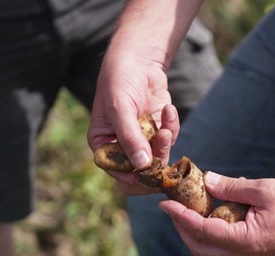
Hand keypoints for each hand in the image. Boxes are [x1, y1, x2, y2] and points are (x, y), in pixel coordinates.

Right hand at [88, 44, 179, 194]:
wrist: (139, 58)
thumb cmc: (120, 80)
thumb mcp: (121, 108)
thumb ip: (130, 138)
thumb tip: (142, 167)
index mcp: (103, 143)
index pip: (117, 172)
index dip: (134, 177)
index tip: (150, 171)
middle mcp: (120, 145)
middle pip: (140, 171)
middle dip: (155, 163)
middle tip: (164, 147)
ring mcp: (141, 139)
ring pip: (158, 157)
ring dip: (165, 142)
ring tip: (165, 122)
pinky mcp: (157, 130)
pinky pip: (169, 139)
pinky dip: (171, 126)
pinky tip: (169, 109)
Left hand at [160, 172, 274, 255]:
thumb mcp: (264, 188)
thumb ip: (232, 187)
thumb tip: (206, 180)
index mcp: (248, 240)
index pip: (203, 230)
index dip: (181, 217)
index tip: (164, 203)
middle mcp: (247, 253)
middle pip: (202, 249)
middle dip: (183, 229)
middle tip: (174, 207)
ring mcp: (252, 253)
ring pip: (213, 250)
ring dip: (197, 230)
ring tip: (190, 206)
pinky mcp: (257, 248)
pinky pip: (227, 244)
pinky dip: (214, 229)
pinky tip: (214, 208)